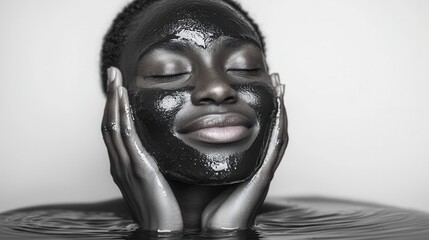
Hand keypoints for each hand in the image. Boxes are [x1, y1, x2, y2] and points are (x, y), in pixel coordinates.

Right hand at [101, 67, 182, 231]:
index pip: (115, 133)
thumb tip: (163, 152)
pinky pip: (125, 135)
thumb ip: (154, 166)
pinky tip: (122, 97)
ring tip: (115, 78)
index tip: (118, 89)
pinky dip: (121, 114)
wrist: (163, 231)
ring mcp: (126, 166)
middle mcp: (119, 164)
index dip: (114, 110)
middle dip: (110, 98)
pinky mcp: (138, 168)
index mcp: (124, 167)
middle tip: (112, 75)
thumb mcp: (157, 183)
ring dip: (113, 100)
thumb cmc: (164, 211)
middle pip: (108, 124)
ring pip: (112, 126)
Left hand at [202, 73, 287, 229]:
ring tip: (281, 84)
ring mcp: (262, 169)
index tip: (256, 85)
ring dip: (281, 108)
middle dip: (276, 103)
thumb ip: (194, 154)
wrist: (208, 230)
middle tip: (277, 79)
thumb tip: (178, 132)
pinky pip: (274, 146)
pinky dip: (279, 124)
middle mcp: (256, 163)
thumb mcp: (197, 171)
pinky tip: (280, 106)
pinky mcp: (262, 176)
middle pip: (271, 128)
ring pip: (278, 132)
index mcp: (243, 163)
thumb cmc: (201, 206)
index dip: (260, 109)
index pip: (255, 130)